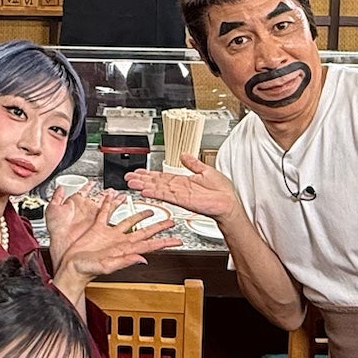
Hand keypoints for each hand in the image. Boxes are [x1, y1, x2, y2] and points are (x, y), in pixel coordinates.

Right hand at [49, 188, 180, 298]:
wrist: (71, 268)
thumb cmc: (86, 270)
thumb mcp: (107, 266)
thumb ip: (125, 261)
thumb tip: (143, 258)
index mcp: (125, 249)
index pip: (150, 244)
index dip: (164, 241)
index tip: (177, 239)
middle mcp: (120, 241)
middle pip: (144, 231)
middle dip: (158, 226)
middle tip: (171, 221)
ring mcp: (109, 235)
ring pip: (128, 221)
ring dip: (139, 215)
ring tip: (150, 209)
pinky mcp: (97, 229)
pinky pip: (105, 214)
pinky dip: (110, 205)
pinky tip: (114, 198)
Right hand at [126, 156, 240, 224]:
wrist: (229, 203)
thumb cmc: (222, 191)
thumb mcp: (206, 170)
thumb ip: (193, 164)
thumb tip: (185, 155)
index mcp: (184, 182)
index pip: (163, 177)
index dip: (150, 174)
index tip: (139, 172)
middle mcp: (179, 189)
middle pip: (157, 182)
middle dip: (142, 179)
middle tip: (129, 178)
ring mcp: (180, 195)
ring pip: (158, 188)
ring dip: (144, 185)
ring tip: (132, 183)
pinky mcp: (183, 200)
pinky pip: (166, 195)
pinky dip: (155, 193)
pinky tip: (145, 191)